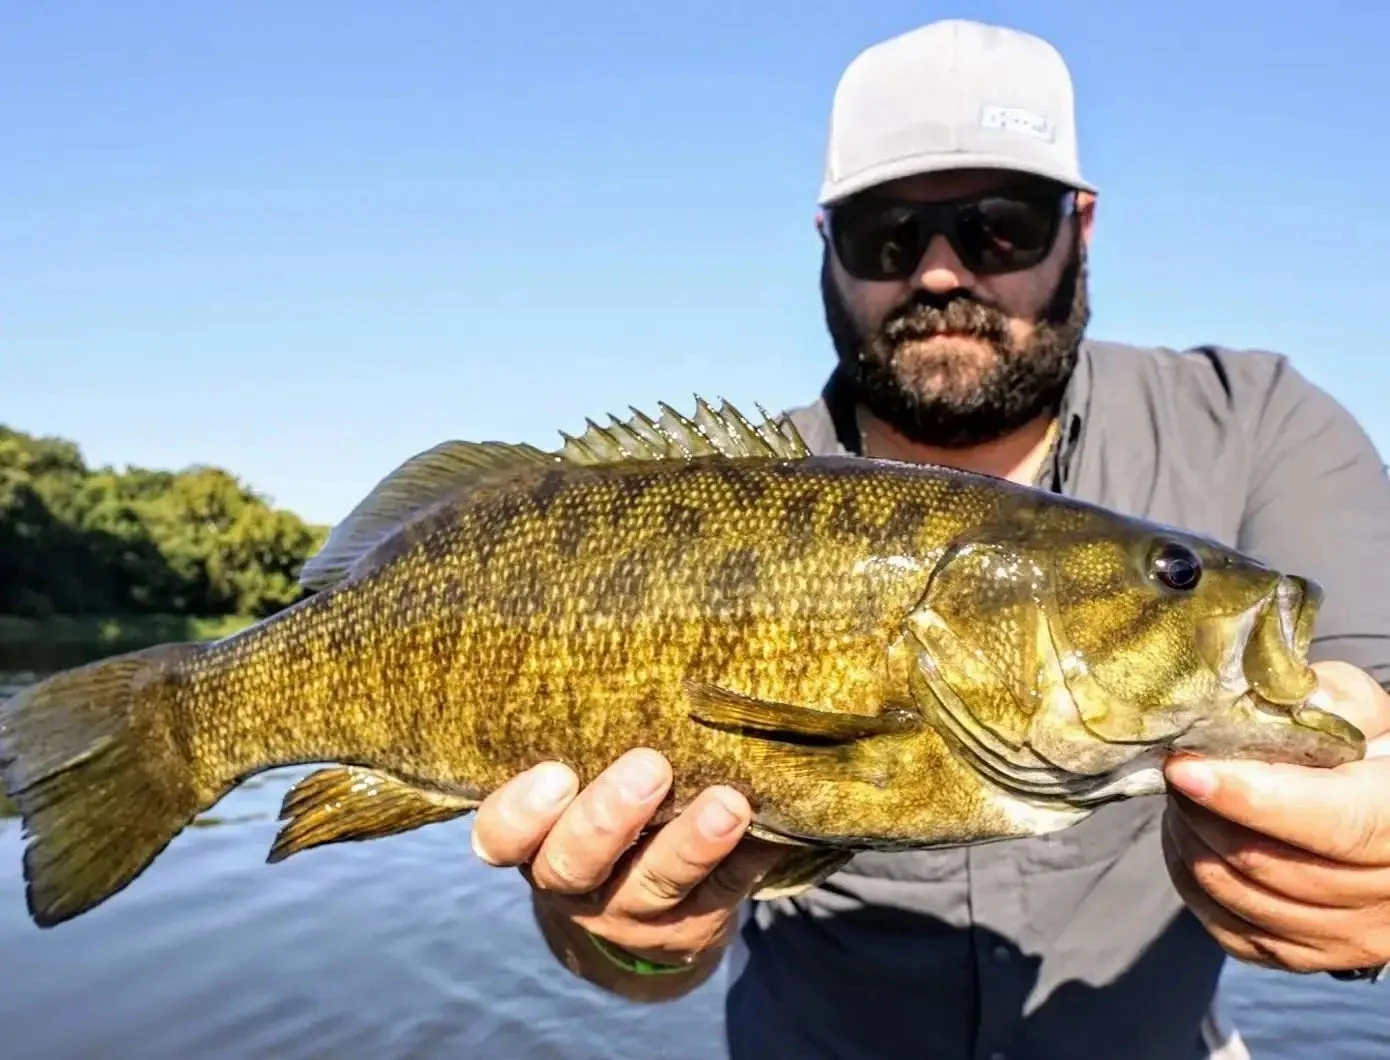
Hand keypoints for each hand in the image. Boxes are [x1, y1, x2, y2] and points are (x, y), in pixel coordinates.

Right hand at [468, 747, 787, 969]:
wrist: (637, 915)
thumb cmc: (599, 812)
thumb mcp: (576, 785)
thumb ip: (583, 743)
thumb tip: (628, 650)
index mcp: (534, 842)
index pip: (501, 836)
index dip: (522, 812)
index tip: (557, 772)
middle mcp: (575, 884)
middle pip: (575, 864)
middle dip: (610, 817)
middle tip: (650, 767)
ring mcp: (634, 912)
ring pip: (656, 883)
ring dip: (692, 843)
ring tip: (729, 804)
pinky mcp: (694, 925)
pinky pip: (723, 892)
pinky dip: (749, 856)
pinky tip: (772, 823)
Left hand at [1163, 661, 1389, 974]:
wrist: (1385, 813)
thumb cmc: (1369, 753)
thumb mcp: (1363, 713)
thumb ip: (1323, 700)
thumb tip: (1255, 702)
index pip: (1332, 824)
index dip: (1251, 799)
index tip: (1185, 769)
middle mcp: (1389, 893)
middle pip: (1270, 864)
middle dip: (1204, 813)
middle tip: (1176, 770)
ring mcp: (1351, 937)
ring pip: (1242, 900)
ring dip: (1192, 845)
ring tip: (1182, 801)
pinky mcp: (1307, 956)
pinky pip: (1230, 931)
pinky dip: (1194, 884)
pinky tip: (1191, 841)